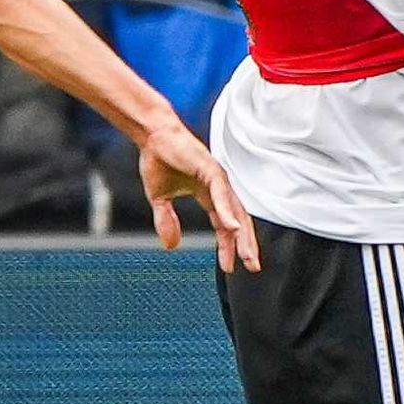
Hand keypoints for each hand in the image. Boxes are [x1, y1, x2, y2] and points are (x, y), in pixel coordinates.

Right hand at [136, 120, 261, 272]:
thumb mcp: (160, 199)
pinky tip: (233, 228)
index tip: (229, 267)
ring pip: (234, 211)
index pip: (224, 224)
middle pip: (237, 220)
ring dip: (242, 235)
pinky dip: (227, 212)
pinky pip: (221, 195)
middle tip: (252, 266)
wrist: (152, 136)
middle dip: (245, 245)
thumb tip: (171, 246)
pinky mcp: (210, 169)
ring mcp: (216, 178)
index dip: (228, 246)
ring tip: (247, 256)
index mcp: (210, 194)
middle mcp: (218, 187)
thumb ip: (167, 221)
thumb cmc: (158, 160)